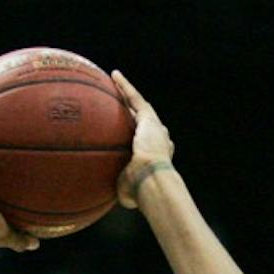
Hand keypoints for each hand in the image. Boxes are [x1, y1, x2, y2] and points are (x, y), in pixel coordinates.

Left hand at [111, 70, 175, 209]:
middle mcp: (159, 139)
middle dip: (135, 115)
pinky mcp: (148, 118)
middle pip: (145, 123)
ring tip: (115, 83)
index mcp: (156, 157)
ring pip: (139, 107)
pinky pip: (134, 98)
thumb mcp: (129, 192)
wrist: (152, 179)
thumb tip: (114, 197)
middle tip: (123, 107)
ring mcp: (155, 127)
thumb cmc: (141, 192)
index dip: (137, 140)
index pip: (146, 145)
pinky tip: (114, 76)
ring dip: (128, 95)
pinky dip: (125, 87)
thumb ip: (124, 190)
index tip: (129, 139)